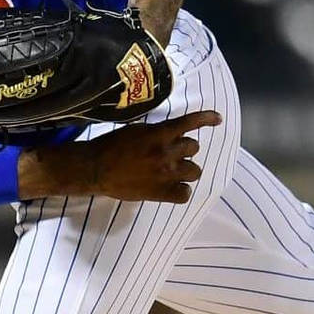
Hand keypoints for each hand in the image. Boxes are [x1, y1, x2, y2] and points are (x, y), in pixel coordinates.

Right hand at [18, 110, 221, 202]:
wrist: (95, 169)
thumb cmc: (111, 146)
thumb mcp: (136, 131)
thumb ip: (156, 132)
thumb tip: (170, 135)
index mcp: (159, 134)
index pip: (190, 123)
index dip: (207, 119)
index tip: (218, 119)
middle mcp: (166, 153)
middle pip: (193, 148)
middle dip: (185, 149)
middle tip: (173, 152)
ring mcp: (166, 174)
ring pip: (194, 171)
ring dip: (187, 168)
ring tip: (175, 170)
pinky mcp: (160, 193)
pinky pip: (185, 194)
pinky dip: (181, 191)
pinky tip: (174, 189)